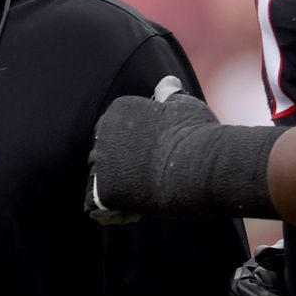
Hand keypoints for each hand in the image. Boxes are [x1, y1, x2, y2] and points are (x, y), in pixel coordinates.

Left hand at [85, 78, 279, 221]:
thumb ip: (170, 96)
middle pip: (104, 158)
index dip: (135, 153)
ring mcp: (101, 161)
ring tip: (146, 196)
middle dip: (122, 172)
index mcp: (118, 110)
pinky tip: (137, 211)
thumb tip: (167, 82)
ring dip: (118, 192)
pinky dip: (113, 213)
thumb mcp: (184, 108)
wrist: (199, 164)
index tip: (158, 161)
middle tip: (151, 181)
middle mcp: (102, 132)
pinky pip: (95, 206)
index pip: (114, 136)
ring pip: (97, 182)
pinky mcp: (103, 189)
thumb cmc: (198, 136)